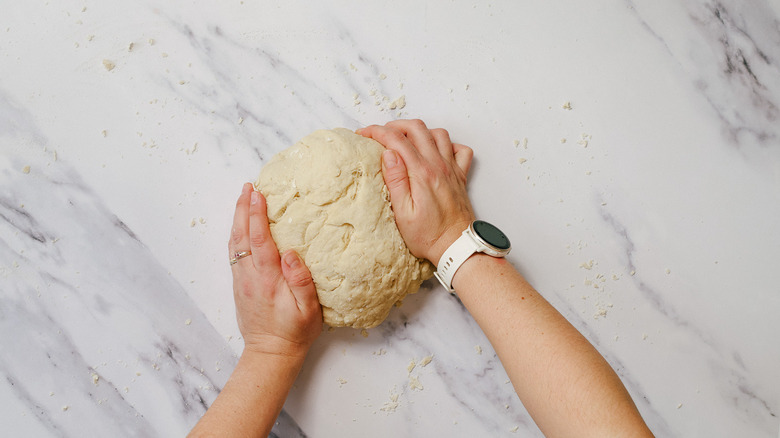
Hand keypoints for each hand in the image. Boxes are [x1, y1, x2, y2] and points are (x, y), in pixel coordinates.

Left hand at [229, 183, 321, 358]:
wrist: (271, 354)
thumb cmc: (294, 332)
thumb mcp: (308, 311)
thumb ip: (301, 281)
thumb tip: (291, 254)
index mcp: (268, 279)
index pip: (260, 240)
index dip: (257, 215)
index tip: (257, 194)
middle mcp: (250, 277)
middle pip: (242, 235)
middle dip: (244, 208)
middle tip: (248, 186)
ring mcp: (242, 280)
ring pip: (234, 242)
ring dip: (237, 218)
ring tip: (242, 197)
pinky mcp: (240, 284)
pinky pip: (234, 252)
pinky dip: (236, 232)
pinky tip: (240, 224)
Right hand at [357, 119, 475, 265]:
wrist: (456, 246)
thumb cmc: (428, 235)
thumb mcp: (402, 213)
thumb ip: (395, 180)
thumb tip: (388, 154)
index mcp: (421, 173)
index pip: (396, 140)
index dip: (377, 132)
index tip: (364, 134)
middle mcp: (438, 165)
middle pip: (417, 129)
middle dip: (395, 125)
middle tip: (381, 134)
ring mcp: (452, 169)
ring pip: (438, 133)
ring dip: (420, 131)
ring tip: (405, 139)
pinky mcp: (460, 176)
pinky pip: (460, 149)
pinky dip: (448, 144)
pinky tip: (436, 151)